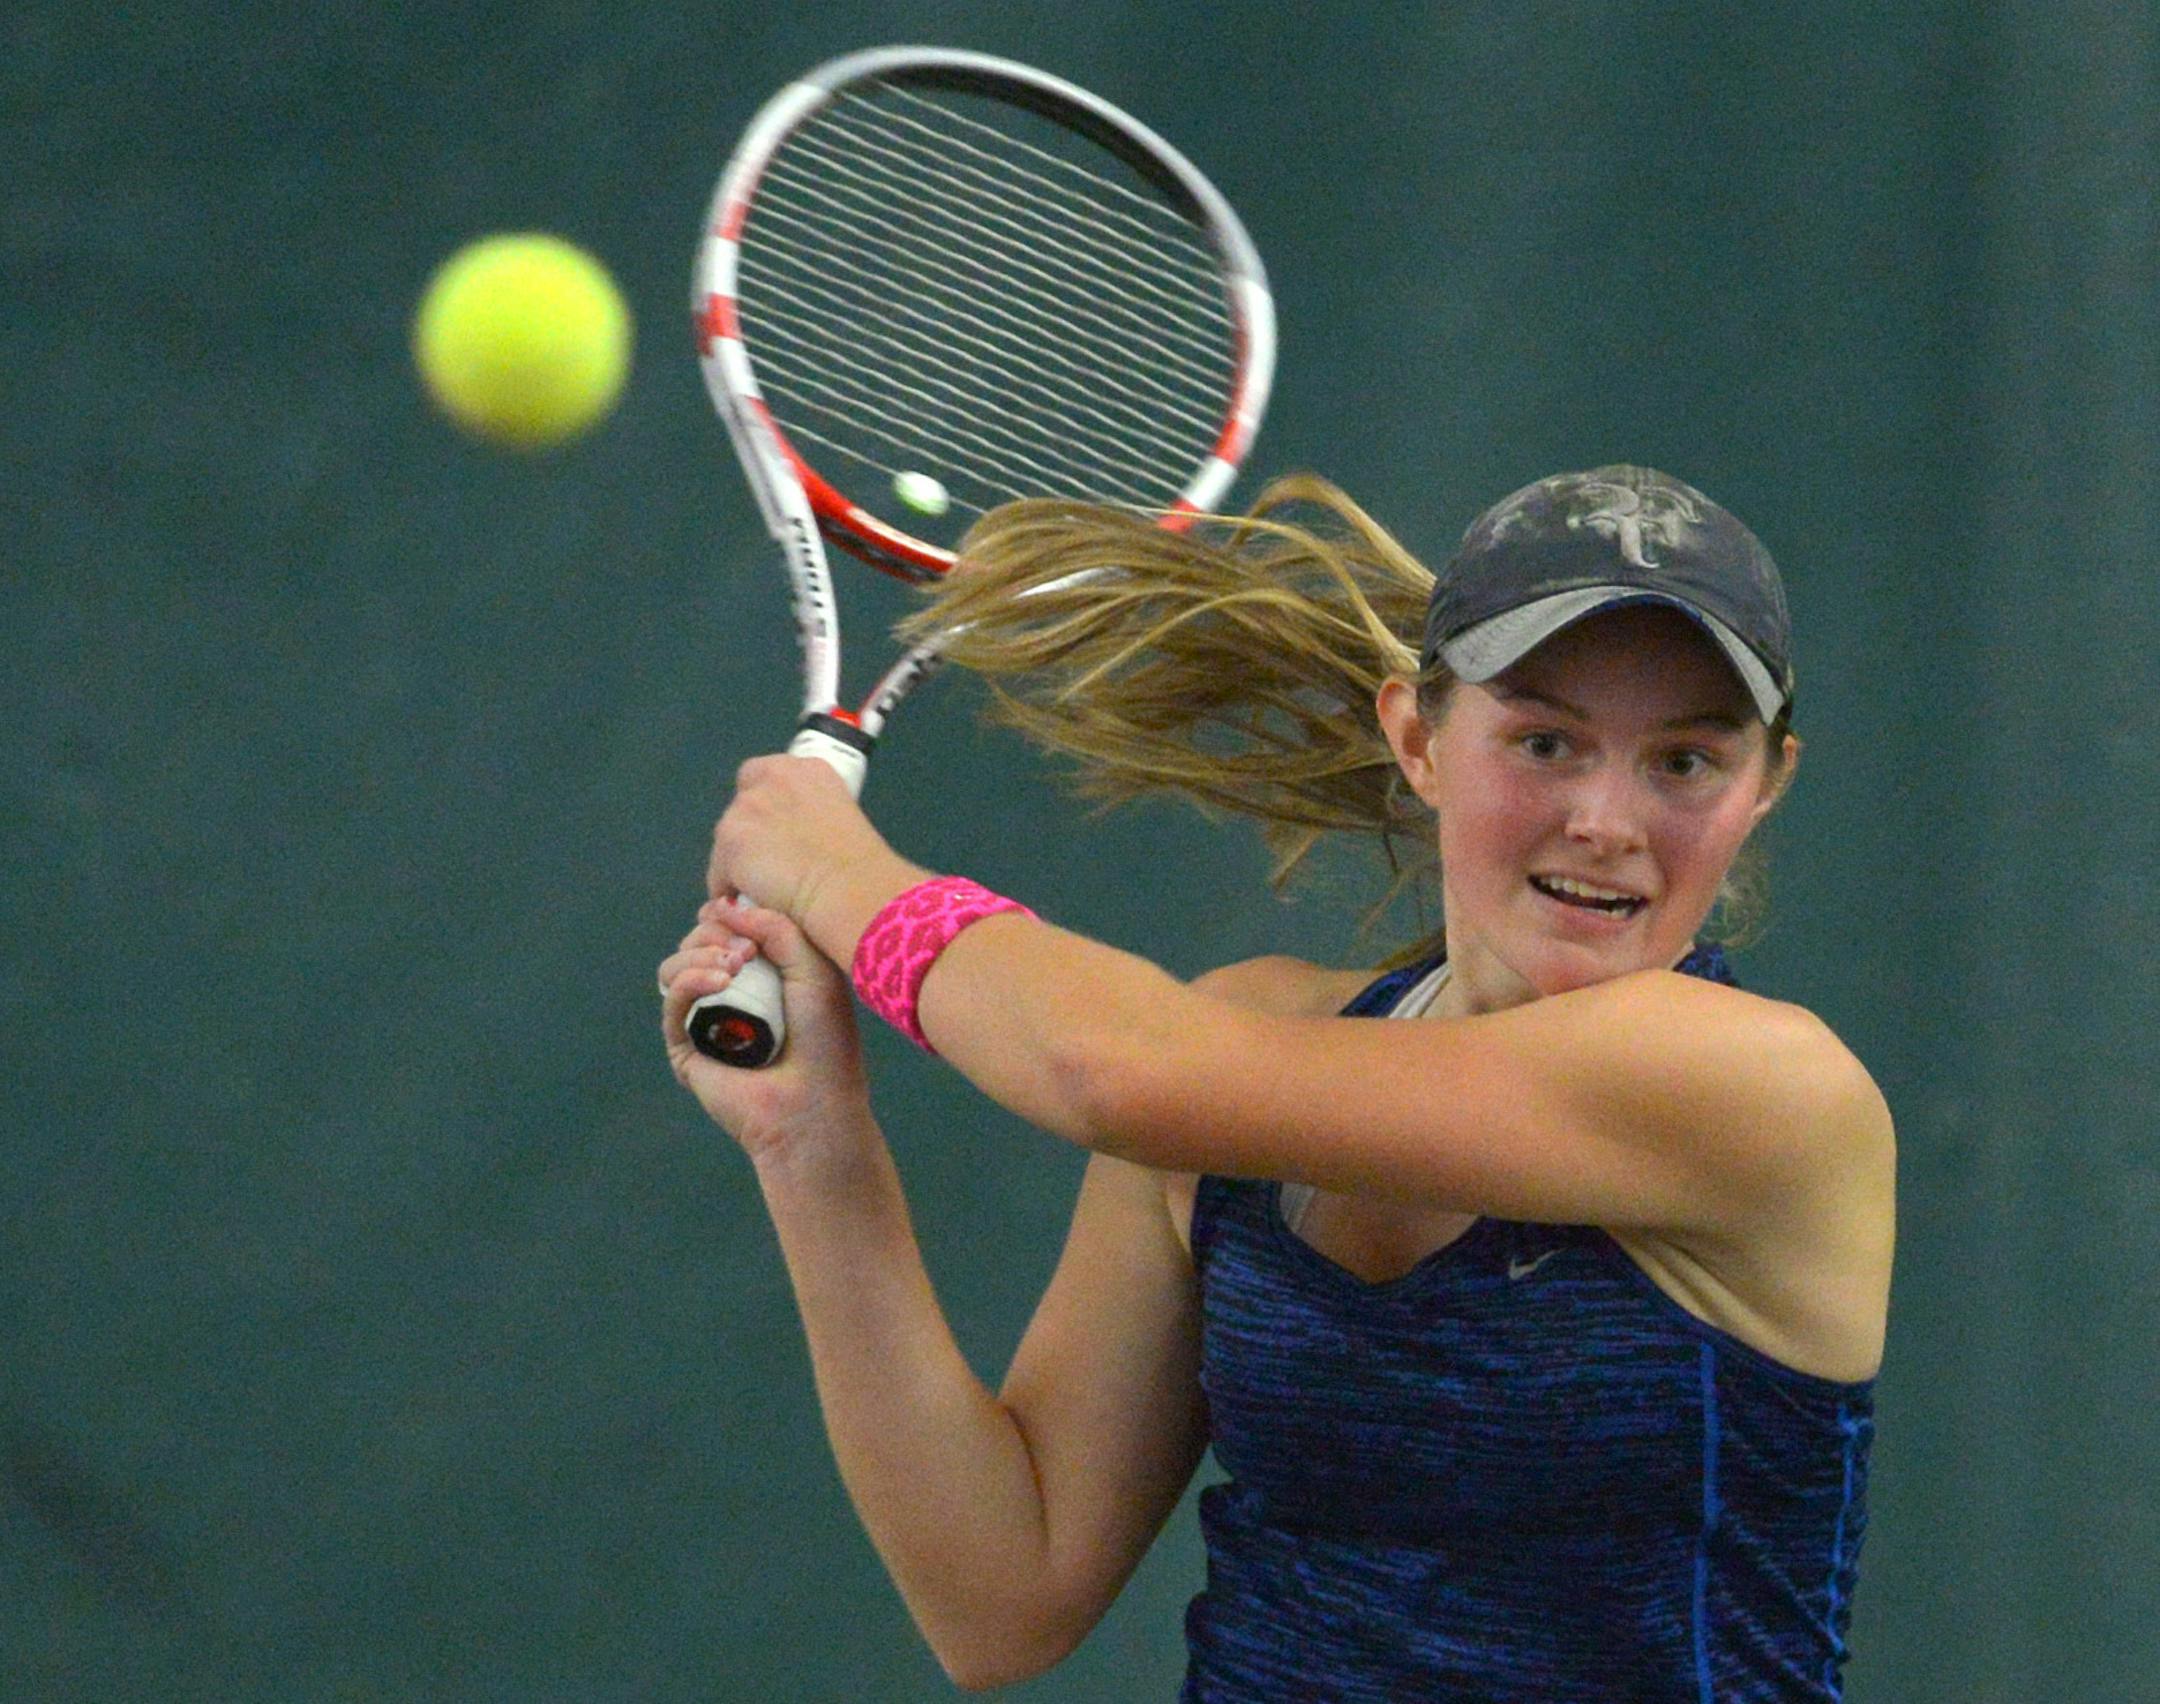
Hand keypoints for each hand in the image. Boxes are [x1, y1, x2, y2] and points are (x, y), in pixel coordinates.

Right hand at [659, 897, 873, 1161]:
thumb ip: (775, 927)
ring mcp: (706, 1018)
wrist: (814, 1104)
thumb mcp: (813, 968)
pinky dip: (689, 981)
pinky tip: (719, 982)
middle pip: (698, 940)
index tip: (750, 916)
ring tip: (734, 967)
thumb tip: (724, 905)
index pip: (729, 925)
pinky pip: (672, 1001)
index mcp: (764, 972)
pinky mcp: (686, 1046)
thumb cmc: (826, 1040)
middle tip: (747, 950)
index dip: (733, 912)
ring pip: (675, 965)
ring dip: (699, 953)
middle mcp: (732, 993)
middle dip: (716, 932)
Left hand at [705, 754, 888, 926]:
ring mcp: (747, 807)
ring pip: (727, 841)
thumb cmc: (860, 866)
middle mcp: (772, 777)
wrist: (849, 888)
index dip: (765, 806)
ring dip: (740, 863)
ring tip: (764, 889)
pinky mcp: (730, 841)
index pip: (762, 774)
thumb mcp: (842, 819)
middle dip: (751, 834)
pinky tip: (753, 903)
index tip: (775, 832)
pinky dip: (732, 890)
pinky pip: (719, 874)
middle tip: (772, 864)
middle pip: (741, 806)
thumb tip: (794, 833)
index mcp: (806, 769)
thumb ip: (810, 812)